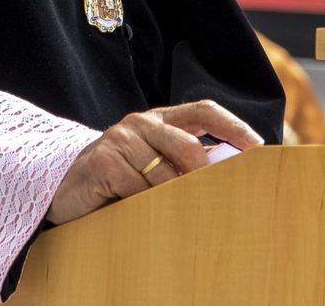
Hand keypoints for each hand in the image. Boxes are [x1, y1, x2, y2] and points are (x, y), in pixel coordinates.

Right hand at [46, 100, 262, 224]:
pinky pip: (137, 188)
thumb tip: (230, 176)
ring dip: (174, 197)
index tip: (257, 146)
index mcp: (159, 119)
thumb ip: (182, 162)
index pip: (203, 110)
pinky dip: (145, 205)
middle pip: (188, 144)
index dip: (232, 125)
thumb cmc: (120, 177)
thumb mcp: (152, 164)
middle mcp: (141, 122)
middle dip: (206, 174)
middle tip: (220, 198)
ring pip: (164, 172)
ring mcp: (120, 138)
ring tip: (181, 215)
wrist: (67, 186)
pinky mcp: (102, 160)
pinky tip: (141, 213)